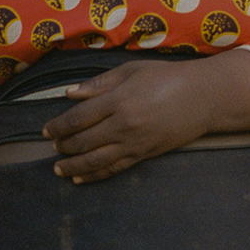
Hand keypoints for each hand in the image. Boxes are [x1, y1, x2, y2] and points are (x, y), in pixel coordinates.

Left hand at [40, 53, 249, 182]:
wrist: (204, 97)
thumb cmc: (167, 77)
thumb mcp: (131, 71)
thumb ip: (98, 84)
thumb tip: (70, 94)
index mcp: (118, 100)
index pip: (77, 118)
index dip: (58, 126)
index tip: (46, 131)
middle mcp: (123, 125)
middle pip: (83, 141)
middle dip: (63, 147)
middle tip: (53, 147)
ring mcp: (134, 143)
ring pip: (95, 160)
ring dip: (73, 167)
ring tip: (58, 169)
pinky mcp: (145, 154)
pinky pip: (115, 169)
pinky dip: (95, 176)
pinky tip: (80, 179)